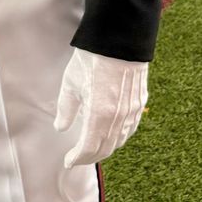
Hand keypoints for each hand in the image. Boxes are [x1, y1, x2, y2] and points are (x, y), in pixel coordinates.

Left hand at [53, 48, 147, 167]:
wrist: (118, 40)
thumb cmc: (91, 59)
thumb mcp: (71, 83)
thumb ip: (66, 109)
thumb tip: (61, 128)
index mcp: (99, 114)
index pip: (89, 147)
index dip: (78, 158)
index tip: (68, 161)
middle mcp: (119, 117)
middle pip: (106, 148)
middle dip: (90, 157)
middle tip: (78, 158)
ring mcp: (132, 110)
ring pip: (120, 140)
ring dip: (105, 148)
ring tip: (92, 149)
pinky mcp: (140, 102)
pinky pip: (131, 128)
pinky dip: (120, 137)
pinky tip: (112, 135)